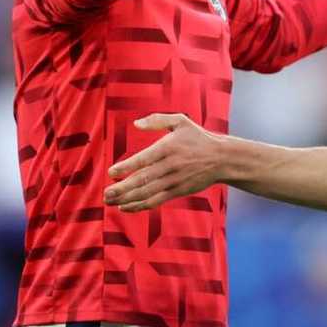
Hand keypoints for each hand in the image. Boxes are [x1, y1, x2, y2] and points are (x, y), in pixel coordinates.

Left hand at [105, 114, 222, 211]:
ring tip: (110, 201)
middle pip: (143, 180)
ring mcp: (174, 181)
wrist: (221, 158)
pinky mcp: (178, 191)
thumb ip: (157, 120)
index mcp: (168, 147)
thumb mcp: (180, 121)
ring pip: (147, 193)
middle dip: (122, 188)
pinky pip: (156, 201)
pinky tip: (125, 207)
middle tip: (105, 193)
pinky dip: (140, 205)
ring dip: (127, 199)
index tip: (111, 172)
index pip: (144, 159)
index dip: (127, 167)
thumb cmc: (197, 138)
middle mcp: (170, 166)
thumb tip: (135, 124)